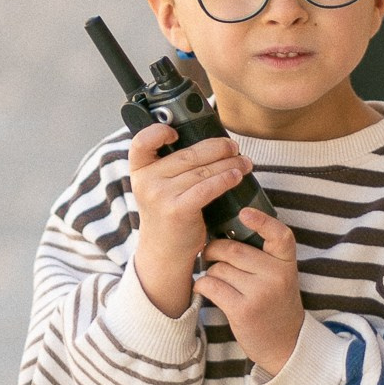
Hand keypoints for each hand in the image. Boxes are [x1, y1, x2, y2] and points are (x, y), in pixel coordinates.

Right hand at [127, 121, 251, 316]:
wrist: (164, 252)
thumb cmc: (168, 214)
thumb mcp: (159, 187)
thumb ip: (172, 166)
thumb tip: (209, 140)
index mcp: (139, 171)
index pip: (141, 142)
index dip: (157, 132)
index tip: (176, 132)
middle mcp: (146, 181)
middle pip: (187, 154)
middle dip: (216, 148)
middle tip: (234, 147)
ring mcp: (160, 196)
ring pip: (202, 170)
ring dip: (229, 163)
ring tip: (244, 162)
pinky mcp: (177, 210)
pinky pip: (207, 187)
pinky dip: (225, 179)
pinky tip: (237, 176)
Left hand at [194, 208, 305, 375]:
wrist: (285, 343)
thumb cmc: (275, 303)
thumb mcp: (279, 276)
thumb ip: (262, 256)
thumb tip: (222, 231)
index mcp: (287, 262)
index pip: (280, 235)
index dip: (262, 221)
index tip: (244, 212)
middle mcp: (277, 275)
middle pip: (233, 249)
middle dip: (214, 250)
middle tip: (210, 255)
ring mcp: (261, 293)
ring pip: (219, 268)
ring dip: (210, 272)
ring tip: (215, 279)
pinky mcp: (243, 310)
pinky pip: (211, 285)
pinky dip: (202, 285)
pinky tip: (205, 289)